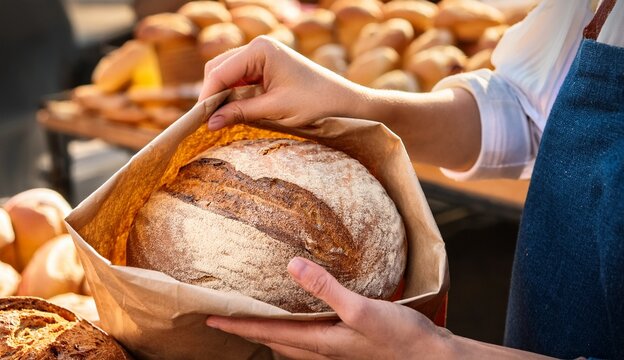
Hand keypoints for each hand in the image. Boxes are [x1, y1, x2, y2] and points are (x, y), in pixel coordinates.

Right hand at [199, 36, 366, 130]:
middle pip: (218, 69)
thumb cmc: (315, 101)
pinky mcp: (265, 67)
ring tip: (217, 120)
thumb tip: (209, 123)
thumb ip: (240, 113)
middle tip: (206, 122)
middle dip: (211, 95)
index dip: (207, 97)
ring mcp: (261, 56)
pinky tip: (231, 112)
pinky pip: (239, 80)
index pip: (220, 72)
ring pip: (226, 74)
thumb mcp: (275, 110)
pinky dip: (233, 95)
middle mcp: (257, 47)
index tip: (199, 120)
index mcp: (260, 50)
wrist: (342, 99)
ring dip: (221, 96)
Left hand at [206, 257, 453, 358]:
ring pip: (291, 345)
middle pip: (274, 342)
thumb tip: (292, 266)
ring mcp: (336, 354)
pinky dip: (295, 332)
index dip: (238, 325)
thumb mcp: (362, 310)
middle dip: (249, 331)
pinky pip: (309, 342)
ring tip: (257, 319)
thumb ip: (326, 289)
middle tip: (229, 318)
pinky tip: (305, 319)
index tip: (212, 318)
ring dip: (270, 333)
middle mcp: (322, 352)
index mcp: (320, 343)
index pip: (267, 333)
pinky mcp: (348, 349)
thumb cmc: (400, 339)